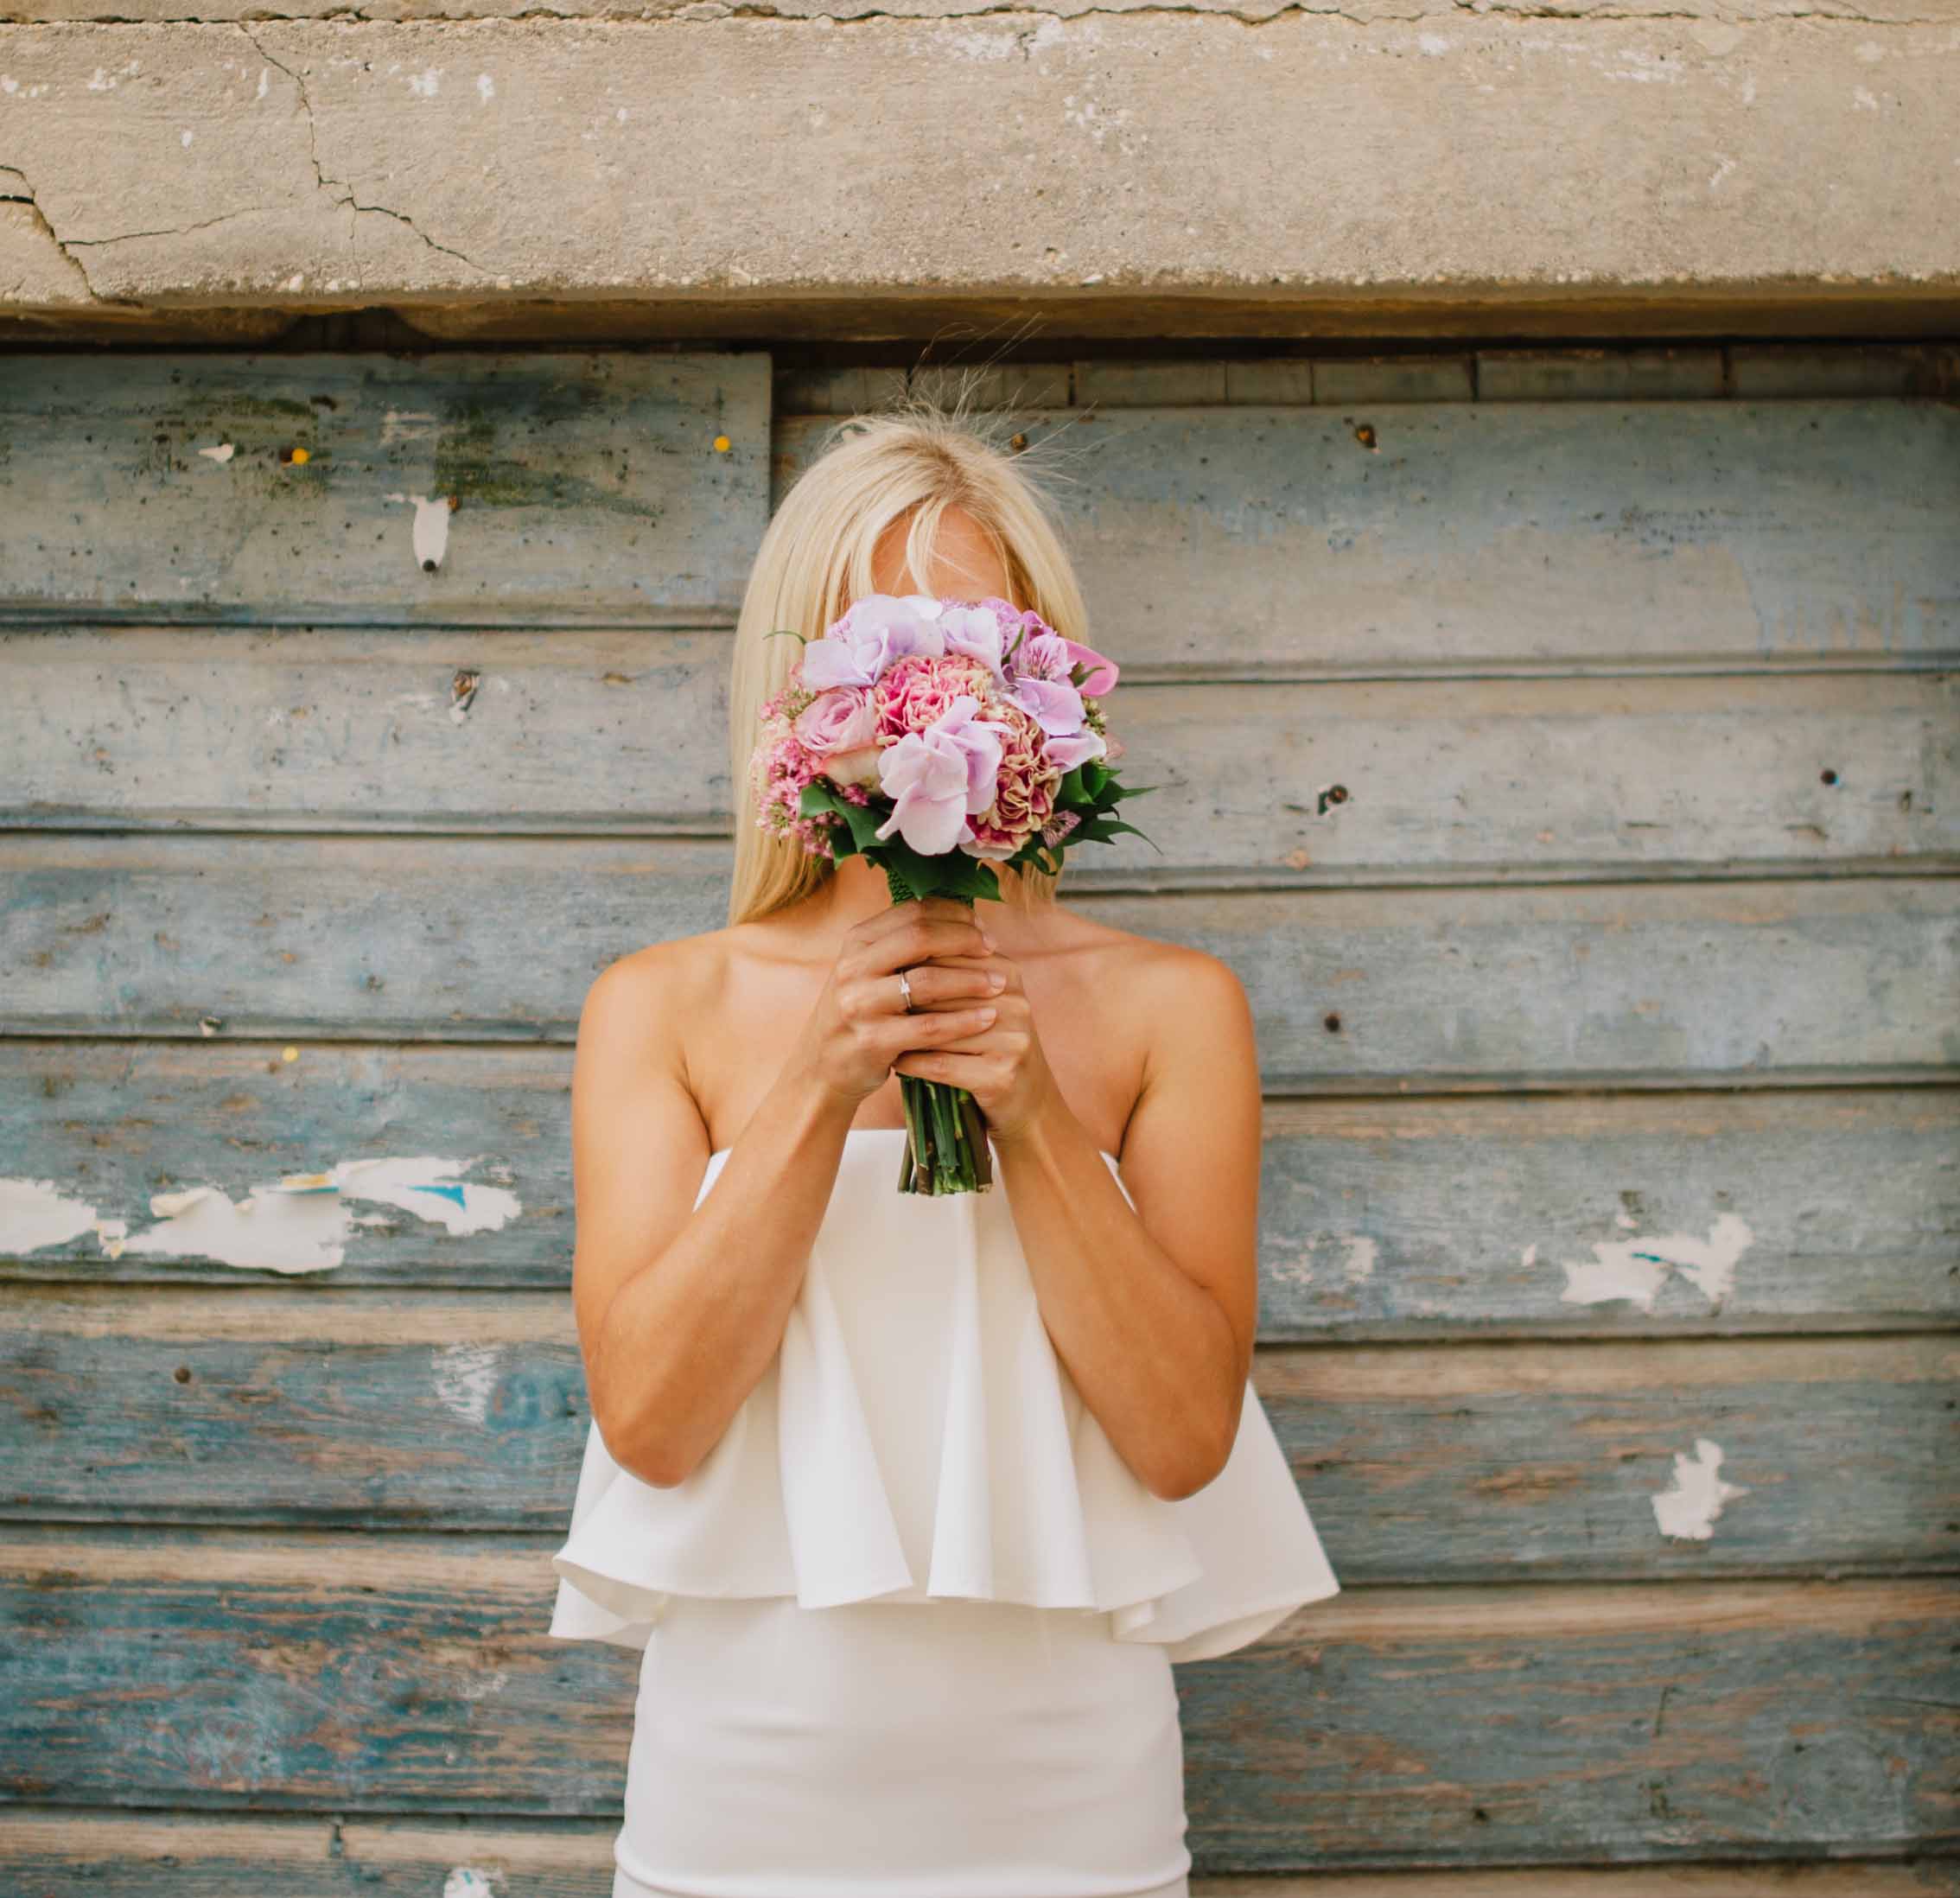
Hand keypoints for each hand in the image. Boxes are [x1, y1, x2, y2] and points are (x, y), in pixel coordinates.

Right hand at [785, 895, 1006, 1106]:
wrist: (824, 1068)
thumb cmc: (863, 1013)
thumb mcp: (871, 970)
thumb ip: (905, 945)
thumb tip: (964, 918)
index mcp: (857, 942)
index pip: (913, 911)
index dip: (954, 915)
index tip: (983, 929)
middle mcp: (853, 967)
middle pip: (920, 937)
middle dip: (965, 940)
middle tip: (994, 950)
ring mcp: (859, 1005)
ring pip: (927, 981)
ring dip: (971, 980)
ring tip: (1000, 983)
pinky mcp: (872, 1040)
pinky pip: (928, 1026)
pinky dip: (963, 1021)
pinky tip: (986, 1019)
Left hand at [890, 928, 1059, 1144]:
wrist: (1029, 1100)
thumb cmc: (990, 1043)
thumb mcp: (979, 1000)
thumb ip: (951, 971)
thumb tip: (896, 944)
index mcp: (1006, 973)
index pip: (947, 956)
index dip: (909, 964)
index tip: (878, 971)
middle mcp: (1013, 1002)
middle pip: (942, 991)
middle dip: (903, 998)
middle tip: (870, 1002)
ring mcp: (1011, 1040)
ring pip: (940, 1029)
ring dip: (904, 1032)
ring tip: (877, 1031)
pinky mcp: (1001, 1076)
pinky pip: (943, 1065)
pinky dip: (914, 1063)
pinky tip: (896, 1062)